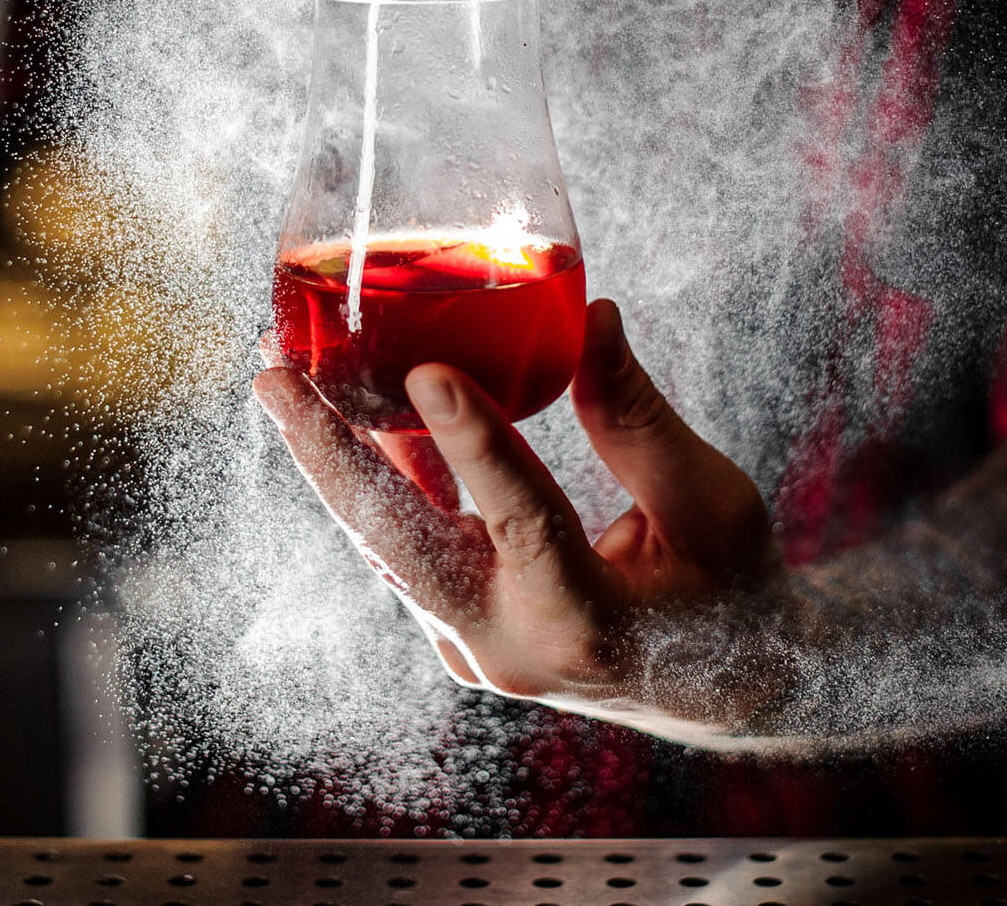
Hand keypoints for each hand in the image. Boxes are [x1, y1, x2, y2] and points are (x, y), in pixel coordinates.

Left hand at [255, 299, 791, 738]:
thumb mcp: (711, 503)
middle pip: (404, 544)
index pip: (519, 521)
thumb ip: (640, 419)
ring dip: (337, 458)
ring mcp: (475, 645)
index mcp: (588, 622)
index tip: (425, 370)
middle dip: (329, 455)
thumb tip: (591, 316)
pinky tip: (353, 412)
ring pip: (391, 542)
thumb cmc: (732, 594)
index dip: (471, 443)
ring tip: (285, 380)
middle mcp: (511, 647)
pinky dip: (384, 478)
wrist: (727, 690)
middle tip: (273, 377)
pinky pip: (411, 545)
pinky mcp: (463, 628)